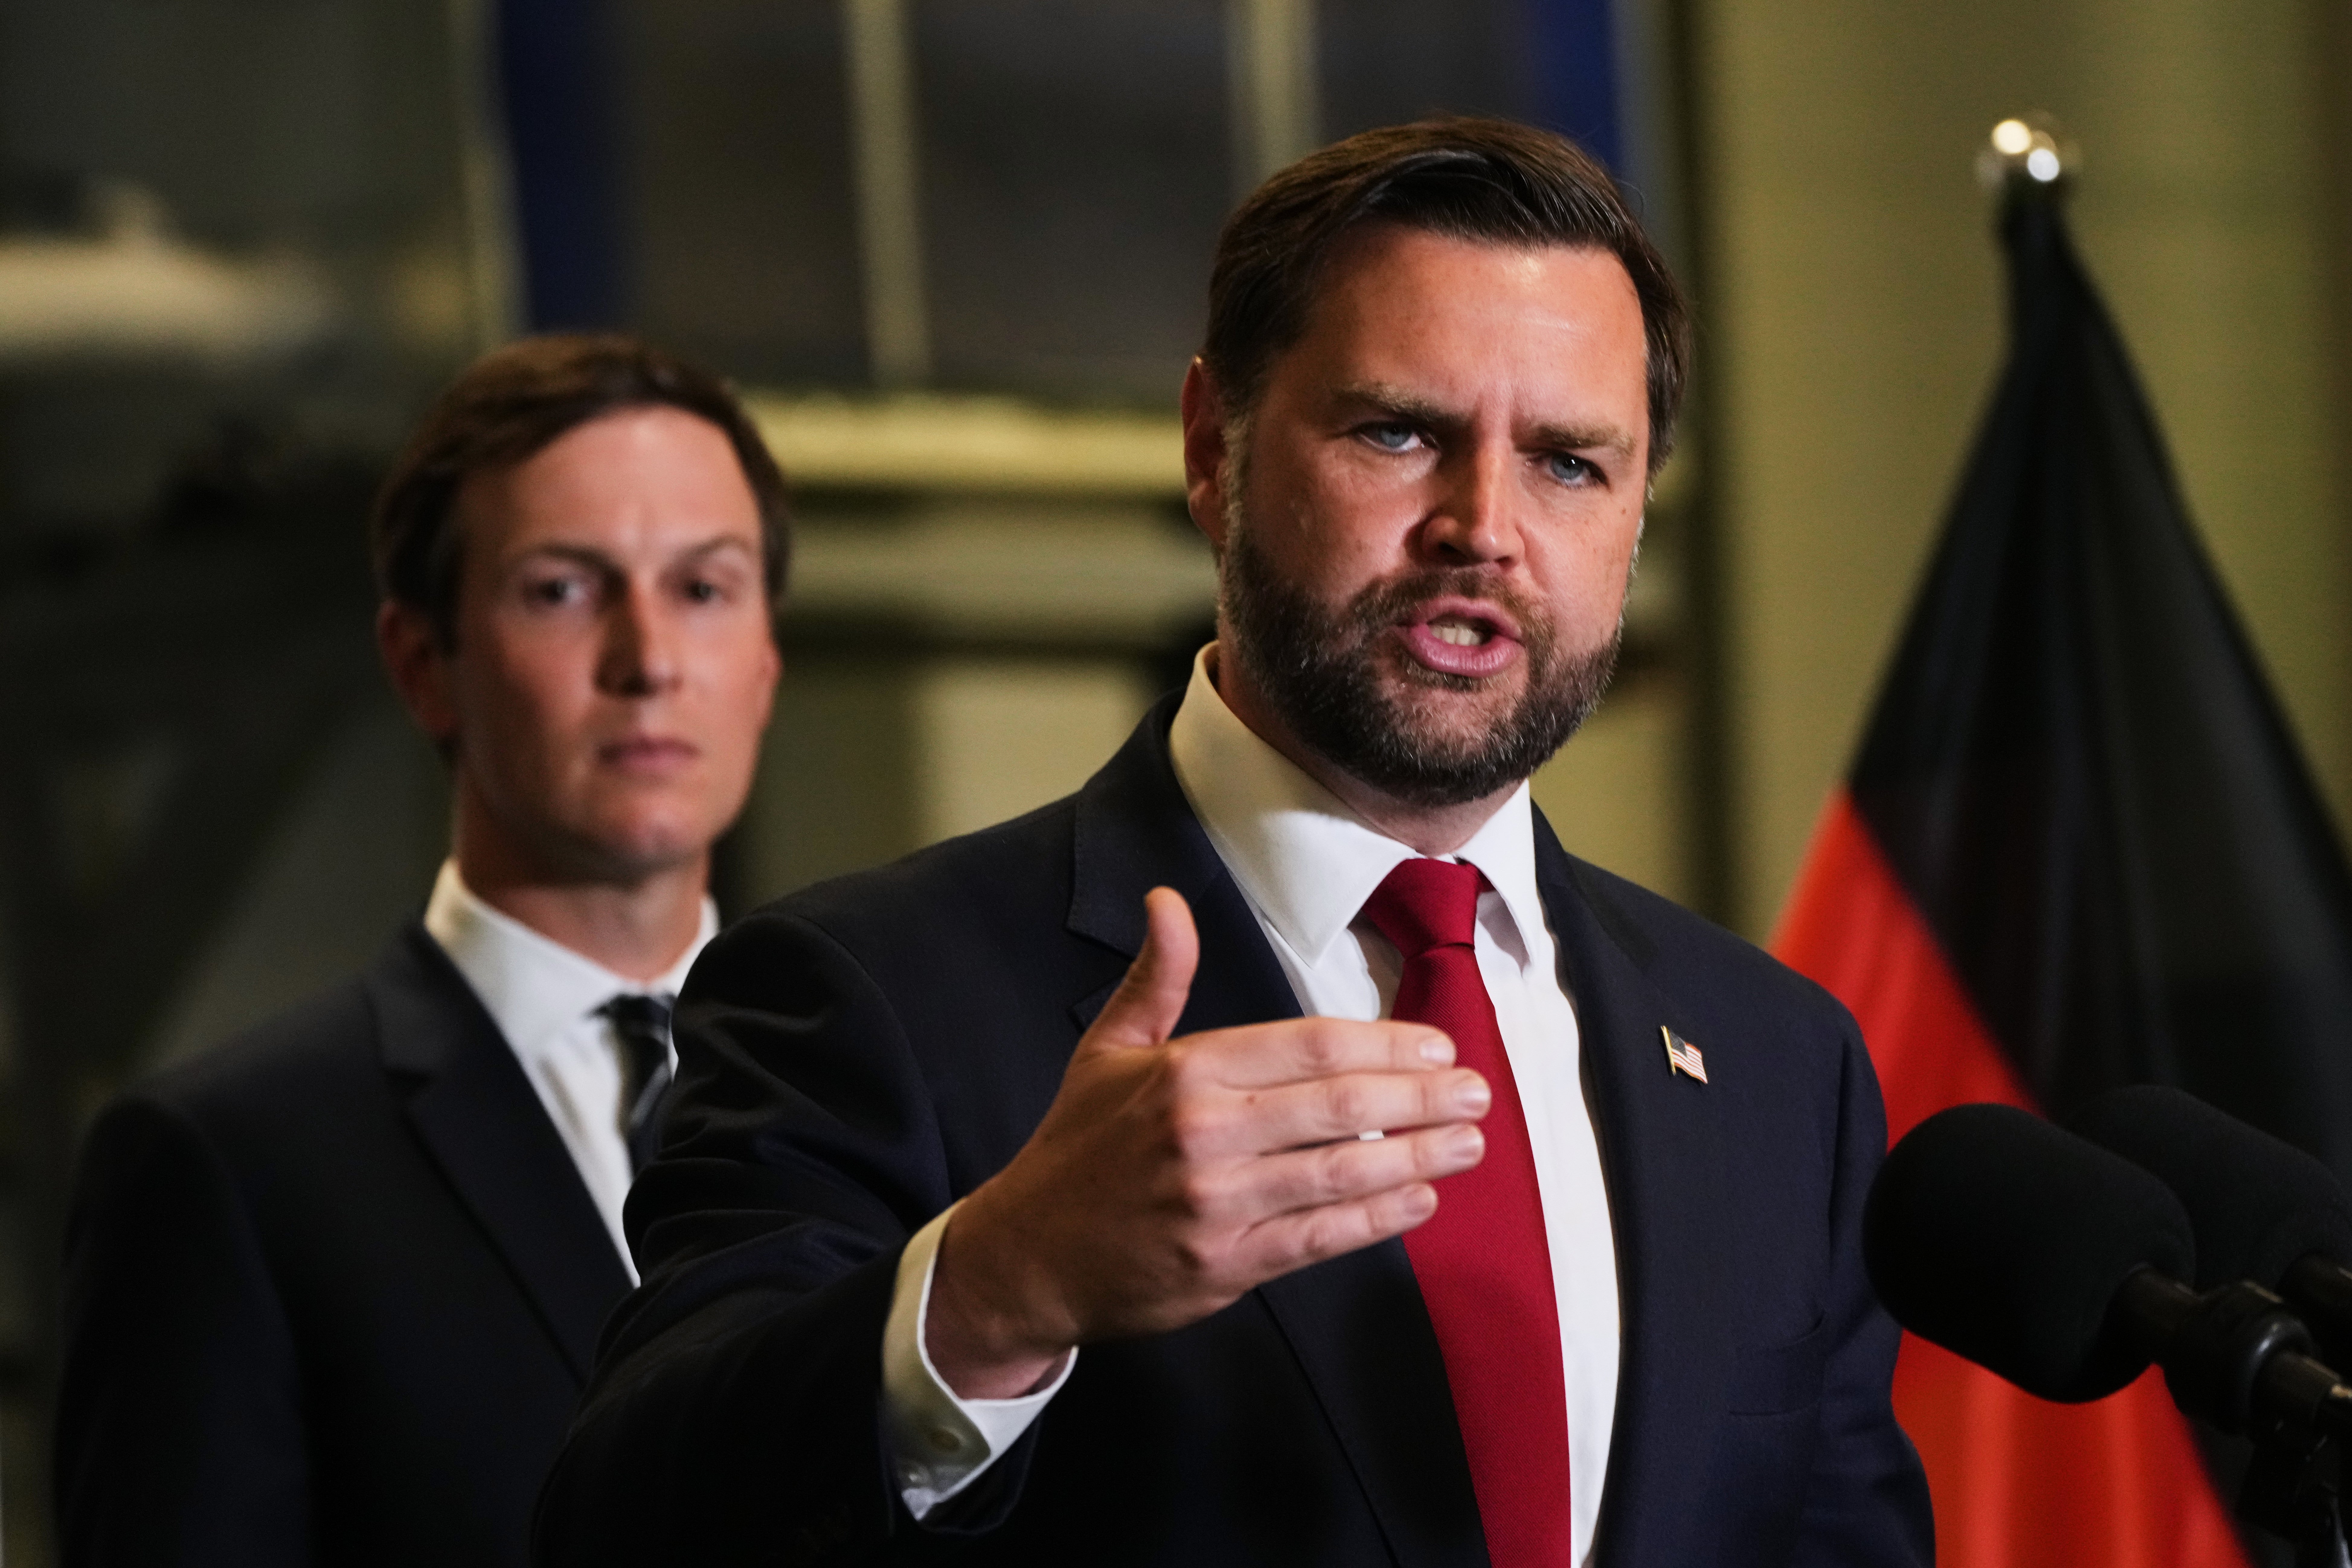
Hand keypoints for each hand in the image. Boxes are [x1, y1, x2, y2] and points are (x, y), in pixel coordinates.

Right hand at [925, 886, 1488, 1398]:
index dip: (1385, 1046)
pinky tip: (1420, 1201)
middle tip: (1477, 1092)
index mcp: (1185, 1073)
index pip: (1309, 1048)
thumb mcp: (1108, 1051)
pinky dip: (1377, 1220)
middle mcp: (1203, 1134)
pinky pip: (1318, 1239)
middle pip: (1339, 1107)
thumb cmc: (1078, 1148)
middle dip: (1421, 1098)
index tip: (1437, 1046)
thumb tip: (1167, 901)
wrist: (1028, 1254)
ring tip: (1468, 1143)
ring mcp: (1215, 1204)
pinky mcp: (1223, 1267)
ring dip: (1418, 1157)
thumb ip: (1157, 978)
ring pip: (1341, 1175)